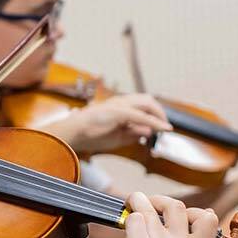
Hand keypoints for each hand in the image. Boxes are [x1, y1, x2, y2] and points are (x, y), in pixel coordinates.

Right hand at [41, 93, 171, 153]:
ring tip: (165, 128)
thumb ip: (132, 133)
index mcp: (117, 106)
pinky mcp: (119, 112)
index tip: (161, 127)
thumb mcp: (116, 137)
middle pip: (147, 100)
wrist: (72, 134)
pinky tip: (164, 129)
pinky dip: (155, 121)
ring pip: (147, 103)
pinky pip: (142, 116)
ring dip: (159, 115)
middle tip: (165, 127)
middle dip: (159, 112)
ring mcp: (119, 105)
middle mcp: (119, 101)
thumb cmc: (89, 135)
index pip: (141, 104)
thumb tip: (149, 131)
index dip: (154, 114)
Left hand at [100, 192, 218, 237]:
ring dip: (137, 205)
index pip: (208, 219)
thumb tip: (207, 211)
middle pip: (176, 206)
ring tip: (132, 211)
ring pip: (150, 209)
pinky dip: (126, 218)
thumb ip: (190, 237)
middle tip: (147, 206)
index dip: (191, 210)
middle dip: (158, 201)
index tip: (174, 215)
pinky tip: (126, 230)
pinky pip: (134, 218)